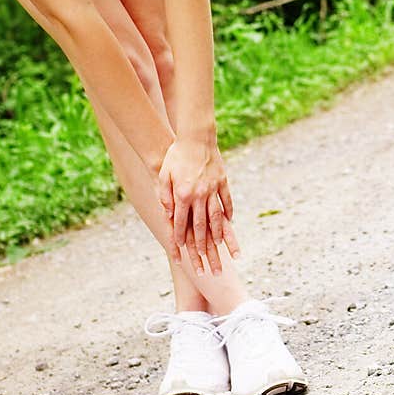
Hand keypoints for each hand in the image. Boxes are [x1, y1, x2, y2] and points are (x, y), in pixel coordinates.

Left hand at [157, 138, 239, 274]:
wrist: (195, 138)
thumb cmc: (175, 156)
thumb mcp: (164, 175)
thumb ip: (165, 195)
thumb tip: (168, 214)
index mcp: (183, 194)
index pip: (181, 221)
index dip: (179, 236)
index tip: (180, 249)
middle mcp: (199, 195)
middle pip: (200, 224)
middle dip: (201, 244)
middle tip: (202, 256)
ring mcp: (213, 188)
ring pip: (216, 216)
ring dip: (217, 233)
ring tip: (219, 246)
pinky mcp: (223, 181)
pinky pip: (226, 200)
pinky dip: (228, 212)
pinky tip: (229, 221)